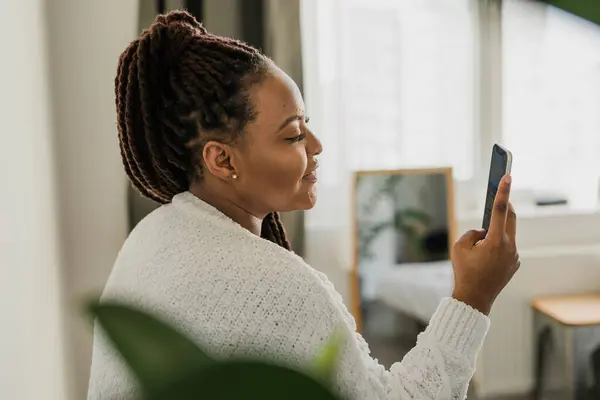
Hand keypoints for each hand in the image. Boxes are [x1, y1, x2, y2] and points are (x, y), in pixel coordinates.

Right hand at [451, 175, 519, 314]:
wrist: (474, 298)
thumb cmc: (464, 271)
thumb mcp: (459, 247)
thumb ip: (472, 233)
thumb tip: (484, 231)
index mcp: (495, 241)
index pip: (499, 209)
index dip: (502, 190)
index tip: (506, 175)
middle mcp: (509, 246)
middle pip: (510, 218)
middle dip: (504, 205)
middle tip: (499, 194)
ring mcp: (514, 256)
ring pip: (507, 234)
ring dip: (496, 231)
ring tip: (480, 244)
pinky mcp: (514, 263)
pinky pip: (506, 247)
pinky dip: (497, 245)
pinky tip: (485, 257)